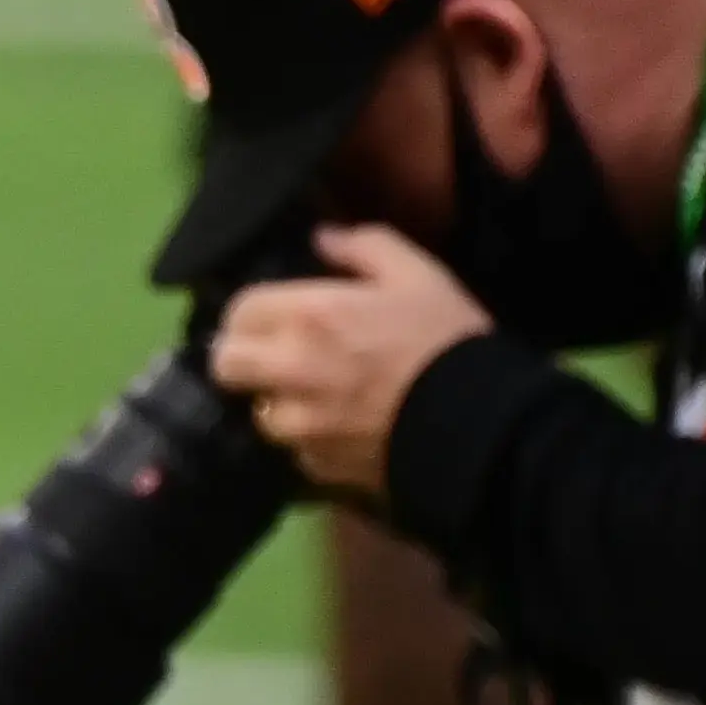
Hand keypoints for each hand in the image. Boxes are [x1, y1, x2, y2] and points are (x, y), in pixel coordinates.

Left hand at [209, 222, 492, 499]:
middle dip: (241, 358)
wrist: (480, 425)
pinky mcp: (319, 465)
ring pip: (259, 413)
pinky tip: (338, 429)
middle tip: (270, 355)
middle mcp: (290, 371)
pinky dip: (309, 440)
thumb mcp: (416, 273)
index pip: (238, 311)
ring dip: (277, 404)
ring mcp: (301, 425)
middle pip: (225, 366)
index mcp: (308, 316)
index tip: (269, 315)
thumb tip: (321, 238)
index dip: (249, 312)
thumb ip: (363, 246)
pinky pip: (295, 451)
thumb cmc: (446, 339)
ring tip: (309, 397)